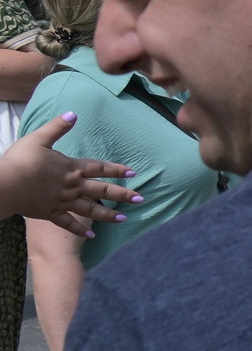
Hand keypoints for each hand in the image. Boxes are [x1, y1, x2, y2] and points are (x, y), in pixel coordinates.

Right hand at [0, 115, 138, 236]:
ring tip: (124, 219)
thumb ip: (57, 127)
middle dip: (122, 195)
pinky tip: (92, 236)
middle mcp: (72, 186)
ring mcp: (63, 202)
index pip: (100, 168)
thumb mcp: (39, 139)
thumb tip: (73, 113)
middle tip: (140, 199)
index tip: (133, 173)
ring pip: (91, 209)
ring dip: (108, 214)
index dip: (117, 170)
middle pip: (102, 191)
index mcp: (72, 168)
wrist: (5, 185)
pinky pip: (69, 224)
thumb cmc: (20, 160)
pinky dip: (81, 230)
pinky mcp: (51, 214)